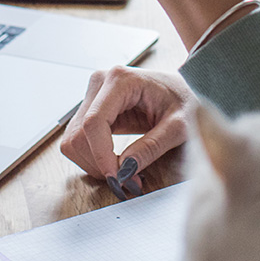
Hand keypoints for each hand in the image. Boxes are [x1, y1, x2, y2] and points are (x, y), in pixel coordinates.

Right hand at [61, 65, 191, 187]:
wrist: (184, 89)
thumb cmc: (185, 100)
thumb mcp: (178, 126)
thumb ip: (151, 147)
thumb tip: (124, 170)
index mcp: (121, 79)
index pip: (94, 121)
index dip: (101, 155)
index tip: (117, 178)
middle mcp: (101, 82)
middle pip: (79, 133)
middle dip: (98, 164)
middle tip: (127, 181)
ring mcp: (93, 95)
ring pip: (74, 140)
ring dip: (94, 164)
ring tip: (125, 173)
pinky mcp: (93, 108)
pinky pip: (80, 140)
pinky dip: (94, 158)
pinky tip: (117, 163)